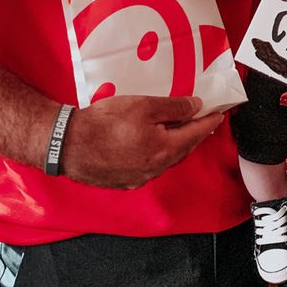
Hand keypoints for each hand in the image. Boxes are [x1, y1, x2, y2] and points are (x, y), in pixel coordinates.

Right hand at [60, 94, 222, 188]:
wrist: (67, 145)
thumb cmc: (105, 123)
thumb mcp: (143, 105)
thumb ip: (173, 106)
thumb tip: (195, 107)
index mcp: (164, 150)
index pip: (195, 134)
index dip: (208, 122)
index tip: (219, 115)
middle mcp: (155, 169)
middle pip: (182, 149)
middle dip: (194, 134)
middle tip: (203, 121)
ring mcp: (139, 178)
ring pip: (166, 160)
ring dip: (176, 145)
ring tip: (179, 130)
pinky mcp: (123, 181)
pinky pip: (149, 167)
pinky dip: (157, 154)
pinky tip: (153, 145)